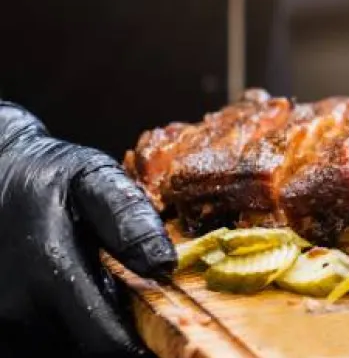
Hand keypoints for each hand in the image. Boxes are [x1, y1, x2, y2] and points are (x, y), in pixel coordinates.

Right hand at [0, 102, 175, 356]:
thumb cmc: (44, 176)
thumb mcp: (92, 177)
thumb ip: (128, 216)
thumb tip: (164, 264)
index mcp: (51, 271)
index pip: (107, 342)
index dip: (141, 344)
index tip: (163, 332)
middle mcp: (17, 307)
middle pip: (88, 350)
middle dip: (116, 333)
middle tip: (132, 304)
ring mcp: (0, 321)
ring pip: (63, 349)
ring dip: (85, 332)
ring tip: (95, 293)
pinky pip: (37, 343)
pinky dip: (61, 330)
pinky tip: (69, 301)